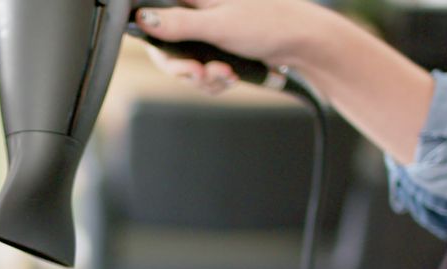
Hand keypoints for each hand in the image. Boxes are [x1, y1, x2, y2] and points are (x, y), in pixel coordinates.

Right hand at [135, 0, 333, 92]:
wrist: (303, 42)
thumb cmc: (269, 22)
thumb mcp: (218, 24)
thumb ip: (178, 23)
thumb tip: (143, 18)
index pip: (155, 17)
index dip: (157, 43)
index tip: (176, 61)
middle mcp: (196, 10)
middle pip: (167, 48)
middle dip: (185, 69)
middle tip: (201, 73)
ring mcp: (207, 32)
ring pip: (186, 64)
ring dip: (204, 78)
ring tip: (226, 74)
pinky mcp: (217, 49)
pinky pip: (203, 71)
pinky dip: (215, 79)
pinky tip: (231, 76)